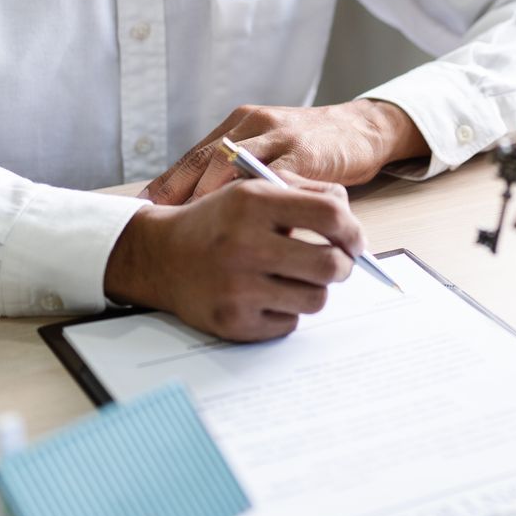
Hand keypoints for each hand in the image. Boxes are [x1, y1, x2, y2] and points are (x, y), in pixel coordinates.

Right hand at [104, 177, 360, 340]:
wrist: (160, 256)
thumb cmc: (218, 222)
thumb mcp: (254, 191)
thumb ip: (306, 194)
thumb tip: (351, 220)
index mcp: (254, 203)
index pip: (330, 215)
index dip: (353, 230)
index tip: (354, 240)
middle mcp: (244, 244)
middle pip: (330, 265)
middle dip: (343, 266)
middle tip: (336, 264)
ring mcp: (238, 287)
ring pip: (315, 299)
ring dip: (314, 290)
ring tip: (295, 278)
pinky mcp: (234, 321)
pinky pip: (289, 323)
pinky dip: (287, 311)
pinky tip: (266, 295)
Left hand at [145, 100, 427, 203]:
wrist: (362, 130)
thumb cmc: (313, 147)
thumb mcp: (270, 150)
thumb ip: (241, 169)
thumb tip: (198, 205)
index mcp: (241, 125)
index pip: (196, 154)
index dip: (168, 181)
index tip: (141, 207)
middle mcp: (255, 126)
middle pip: (208, 159)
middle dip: (181, 191)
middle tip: (160, 221)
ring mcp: (280, 137)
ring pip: (237, 165)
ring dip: (213, 196)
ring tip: (195, 225)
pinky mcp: (307, 153)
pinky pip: (277, 180)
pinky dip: (259, 202)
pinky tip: (246, 224)